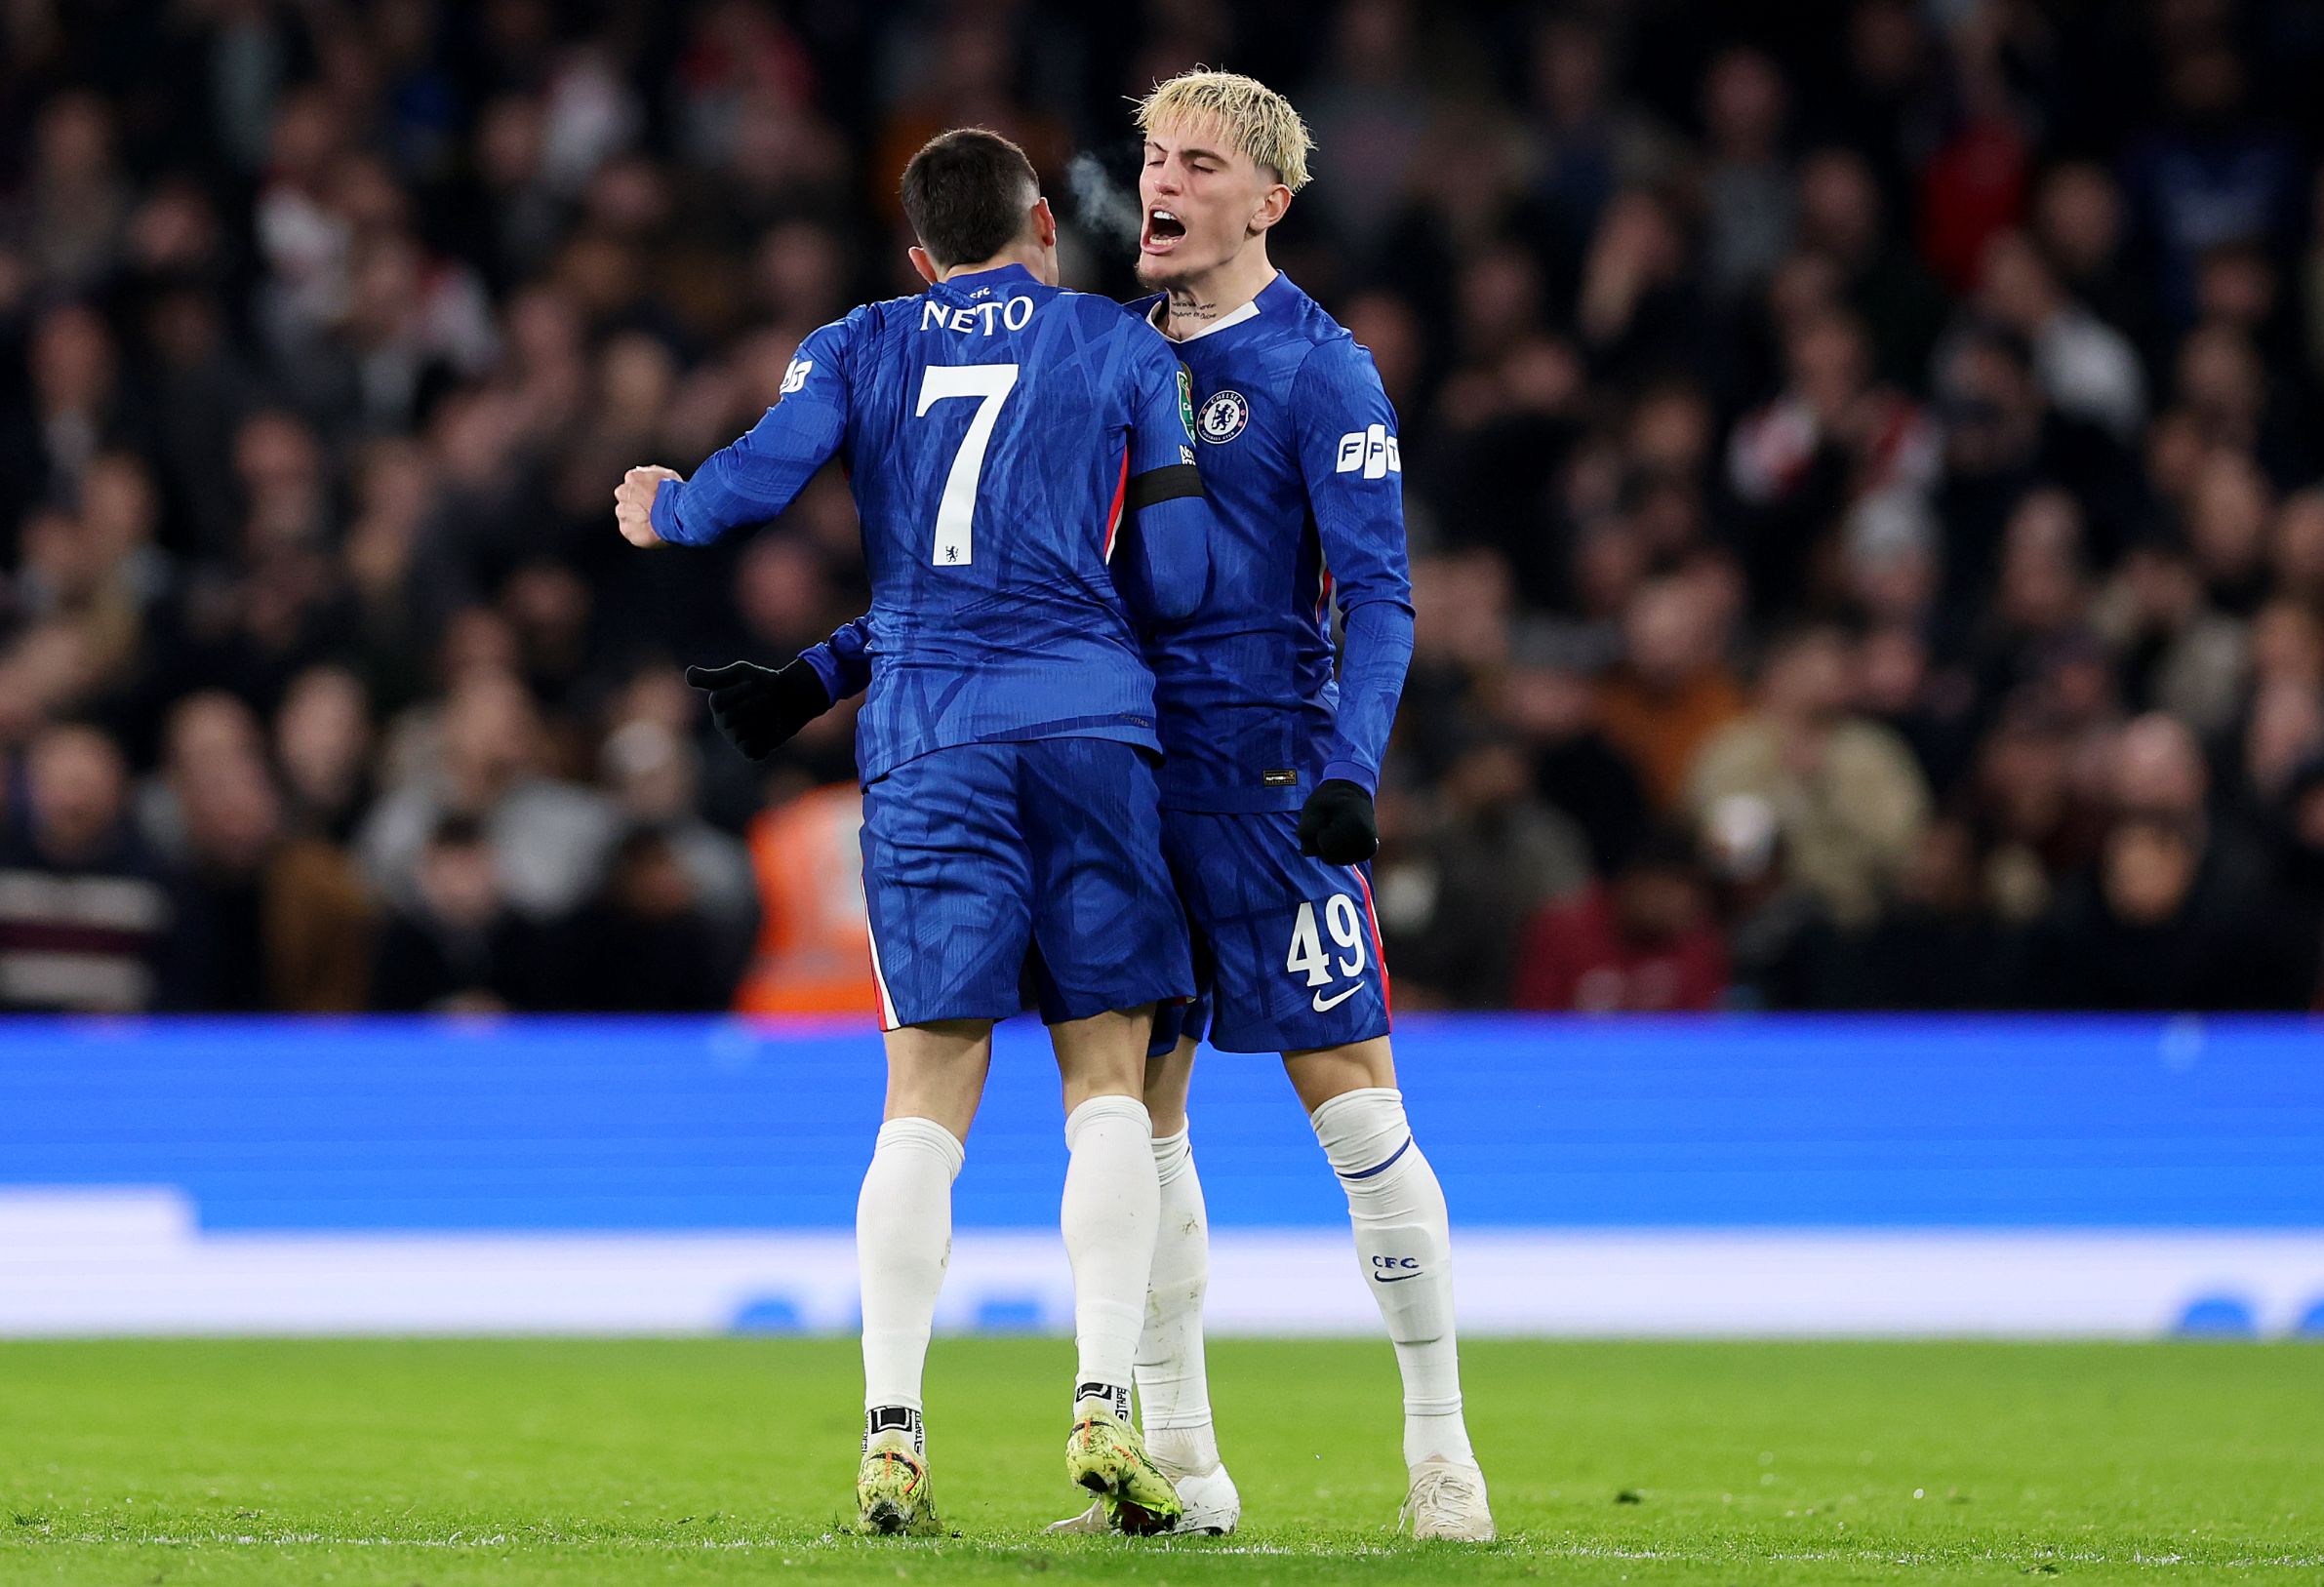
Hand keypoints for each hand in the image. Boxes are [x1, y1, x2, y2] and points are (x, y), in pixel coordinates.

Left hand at [615, 465, 680, 547]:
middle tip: (652, 510)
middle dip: (635, 504)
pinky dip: (639, 532)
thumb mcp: (668, 474)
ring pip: (626, 515)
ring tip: (653, 522)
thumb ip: (651, 472)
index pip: (631, 483)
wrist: (676, 515)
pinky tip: (651, 531)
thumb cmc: (674, 495)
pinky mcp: (626, 529)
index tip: (651, 496)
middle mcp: (623, 493)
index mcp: (633, 478)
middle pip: (625, 498)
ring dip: (636, 518)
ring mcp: (623, 512)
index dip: (642, 491)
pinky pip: (630, 531)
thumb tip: (643, 472)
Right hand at [684, 658, 833, 760]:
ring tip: (769, 714)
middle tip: (766, 700)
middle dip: (755, 705)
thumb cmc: (765, 683)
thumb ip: (715, 677)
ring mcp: (735, 739)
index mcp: (716, 704)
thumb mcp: (741, 673)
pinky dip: (765, 741)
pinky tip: (769, 732)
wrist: (792, 699)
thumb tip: (688, 674)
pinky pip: (752, 751)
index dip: (742, 692)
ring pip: (744, 733)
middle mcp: (722, 723)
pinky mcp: (751, 752)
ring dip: (764, 720)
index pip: (719, 702)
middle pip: (732, 717)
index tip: (753, 685)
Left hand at [1297, 778, 1378, 864]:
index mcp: (1355, 824)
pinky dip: (1339, 851)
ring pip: (1336, 861)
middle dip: (1322, 844)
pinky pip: (1343, 860)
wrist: (1353, 794)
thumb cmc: (1330, 800)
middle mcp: (1367, 839)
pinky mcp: (1369, 851)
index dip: (1319, 834)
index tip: (1327, 819)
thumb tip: (1307, 852)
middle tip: (1331, 823)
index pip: (1325, 846)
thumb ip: (1305, 831)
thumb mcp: (1312, 807)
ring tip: (1337, 828)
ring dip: (1330, 848)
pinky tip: (1343, 836)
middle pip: (1329, 857)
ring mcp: (1369, 847)